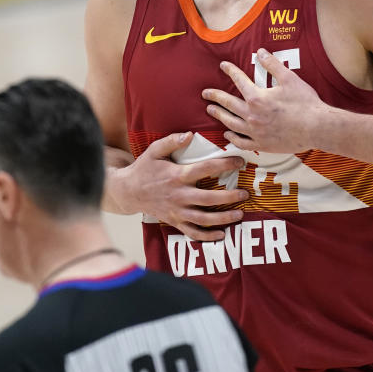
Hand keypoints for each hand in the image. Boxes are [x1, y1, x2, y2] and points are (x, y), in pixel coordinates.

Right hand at [120, 132, 247, 240]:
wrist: (128, 191)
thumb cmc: (144, 168)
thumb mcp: (154, 150)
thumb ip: (172, 141)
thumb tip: (190, 135)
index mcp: (177, 175)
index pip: (206, 169)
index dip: (225, 164)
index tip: (240, 161)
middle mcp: (179, 195)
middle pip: (209, 198)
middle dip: (230, 197)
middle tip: (245, 194)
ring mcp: (177, 211)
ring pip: (204, 218)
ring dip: (224, 218)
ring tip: (240, 214)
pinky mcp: (174, 221)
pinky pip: (193, 232)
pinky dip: (207, 236)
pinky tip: (222, 234)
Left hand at [202, 48, 326, 153]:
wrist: (317, 128)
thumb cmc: (305, 103)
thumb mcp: (289, 79)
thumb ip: (272, 65)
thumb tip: (261, 52)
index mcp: (257, 98)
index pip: (239, 81)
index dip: (230, 71)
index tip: (223, 66)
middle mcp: (252, 115)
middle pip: (228, 104)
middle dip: (215, 97)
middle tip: (206, 94)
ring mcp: (255, 132)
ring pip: (231, 123)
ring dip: (219, 115)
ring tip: (211, 110)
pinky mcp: (262, 144)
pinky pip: (241, 142)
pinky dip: (232, 137)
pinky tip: (228, 134)